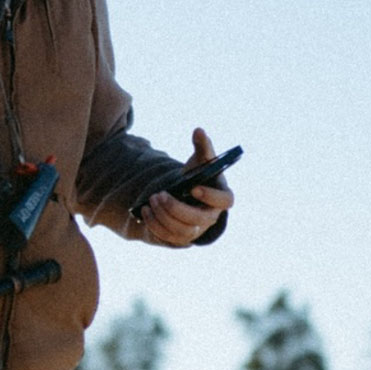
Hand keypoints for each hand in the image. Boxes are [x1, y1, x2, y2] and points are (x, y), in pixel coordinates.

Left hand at [136, 127, 234, 246]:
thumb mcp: (201, 160)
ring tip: (151, 199)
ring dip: (164, 216)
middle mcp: (211, 217)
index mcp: (221, 197)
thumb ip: (203, 146)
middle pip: (198, 219)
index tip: (193, 187)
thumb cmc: (199, 175)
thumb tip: (198, 130)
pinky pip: (169, 237)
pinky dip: (155, 225)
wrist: (187, 194)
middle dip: (176, 208)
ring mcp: (197, 230)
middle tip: (159, 194)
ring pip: (182, 231)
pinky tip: (145, 211)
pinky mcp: (181, 238)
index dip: (210, 196)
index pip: (225, 201)